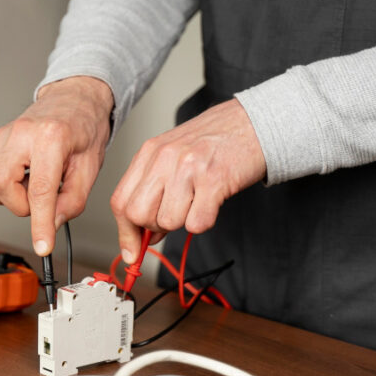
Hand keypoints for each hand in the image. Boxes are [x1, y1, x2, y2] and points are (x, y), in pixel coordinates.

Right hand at [0, 76, 113, 255]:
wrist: (74, 99)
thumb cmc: (84, 129)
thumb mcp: (89, 168)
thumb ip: (72, 201)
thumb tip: (51, 225)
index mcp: (52, 138)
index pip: (40, 190)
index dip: (41, 224)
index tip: (43, 246)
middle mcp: (22, 133)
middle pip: (0, 185)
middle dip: (19, 204)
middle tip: (41, 199)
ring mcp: (4, 136)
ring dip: (8, 197)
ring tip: (31, 186)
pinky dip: (1, 188)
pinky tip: (21, 180)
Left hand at [110, 99, 265, 262]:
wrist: (255, 123)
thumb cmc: (214, 142)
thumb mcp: (172, 157)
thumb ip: (152, 191)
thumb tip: (142, 236)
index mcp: (150, 152)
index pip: (121, 201)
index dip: (125, 232)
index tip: (132, 252)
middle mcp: (164, 158)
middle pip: (138, 214)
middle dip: (154, 227)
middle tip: (175, 215)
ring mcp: (188, 168)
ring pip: (168, 221)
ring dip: (183, 221)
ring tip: (197, 200)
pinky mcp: (214, 180)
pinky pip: (197, 223)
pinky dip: (204, 221)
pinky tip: (212, 201)